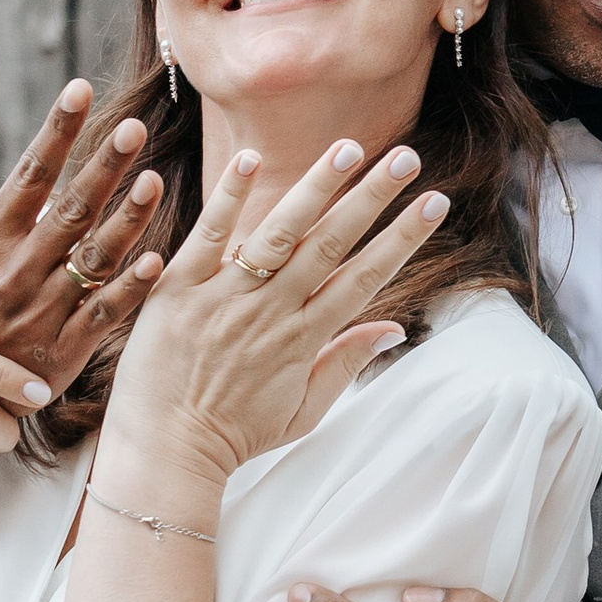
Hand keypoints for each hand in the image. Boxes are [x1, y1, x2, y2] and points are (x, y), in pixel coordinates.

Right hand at [0, 83, 166, 391]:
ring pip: (91, 261)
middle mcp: (18, 271)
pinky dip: (128, 291)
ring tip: (153, 183)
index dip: (55, 132)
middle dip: (101, 170)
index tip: (80, 88)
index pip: (27, 176)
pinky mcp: (63, 350)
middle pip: (67, 213)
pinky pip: (101, 317)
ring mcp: (43, 311)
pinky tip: (156, 261)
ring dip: (125, 223)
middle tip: (134, 129)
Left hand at [96, 143, 451, 501]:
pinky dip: (229, 197)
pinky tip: (251, 158)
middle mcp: (272, 312)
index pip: (366, 276)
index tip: (436, 201)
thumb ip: (346, 364)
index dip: (403, 238)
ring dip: (316, 187)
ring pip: (280, 232)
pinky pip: (209, 237)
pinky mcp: (180, 290)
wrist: (165, 452)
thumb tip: (394, 328)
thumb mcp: (303, 413)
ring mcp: (225, 298)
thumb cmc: (232, 436)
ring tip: (349, 148)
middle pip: (332, 243)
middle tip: (407, 157)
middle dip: (373, 198)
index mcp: (305, 339)